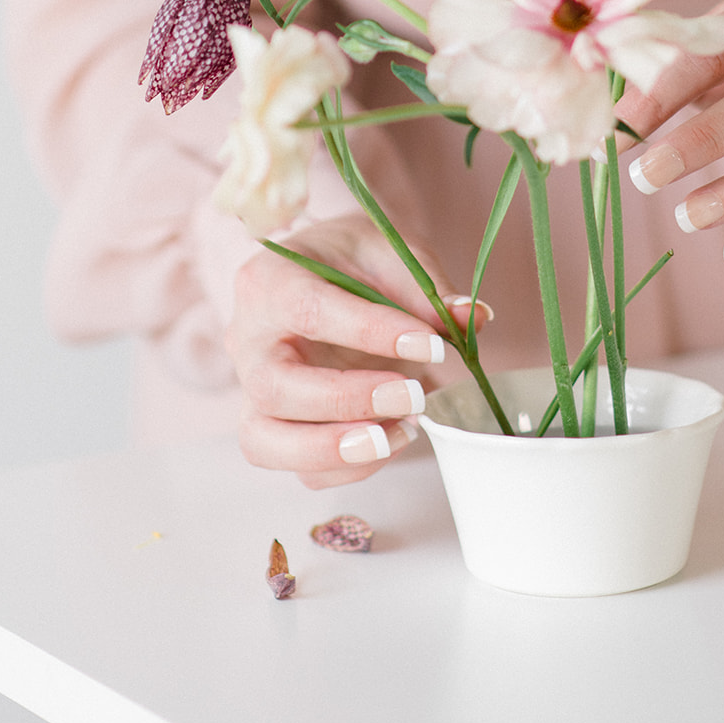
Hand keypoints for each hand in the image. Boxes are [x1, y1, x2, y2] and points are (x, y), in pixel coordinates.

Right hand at [226, 215, 489, 486]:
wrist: (330, 271)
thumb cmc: (356, 259)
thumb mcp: (393, 253)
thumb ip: (427, 289)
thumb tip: (474, 319)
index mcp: (270, 281)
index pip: (308, 311)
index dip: (370, 332)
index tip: (432, 346)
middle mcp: (249, 340)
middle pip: (275, 388)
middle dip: (349, 400)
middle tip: (414, 396)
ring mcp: (252, 391)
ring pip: (266, 441)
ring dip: (338, 449)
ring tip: (406, 430)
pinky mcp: (274, 428)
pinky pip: (298, 468)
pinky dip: (348, 469)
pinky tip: (394, 439)